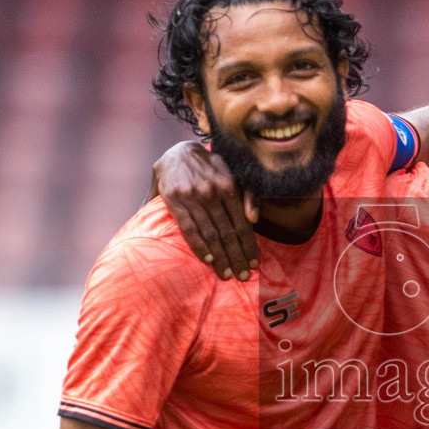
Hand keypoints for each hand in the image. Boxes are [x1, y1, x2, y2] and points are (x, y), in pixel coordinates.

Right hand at [149, 141, 259, 280]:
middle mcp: (212, 192)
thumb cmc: (209, 168)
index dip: (249, 245)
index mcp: (228, 185)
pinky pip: (189, 229)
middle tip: (243, 276)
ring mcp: (192, 197)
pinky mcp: (175, 201)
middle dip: (236, 256)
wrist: (177, 152)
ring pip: (210, 233)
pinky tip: (208, 260)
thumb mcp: (232, 173)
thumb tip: (254, 219)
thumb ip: (248, 194)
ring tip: (227, 274)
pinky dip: (199, 246)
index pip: (241, 223)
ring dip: (220, 257)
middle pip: (227, 232)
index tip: (254, 263)